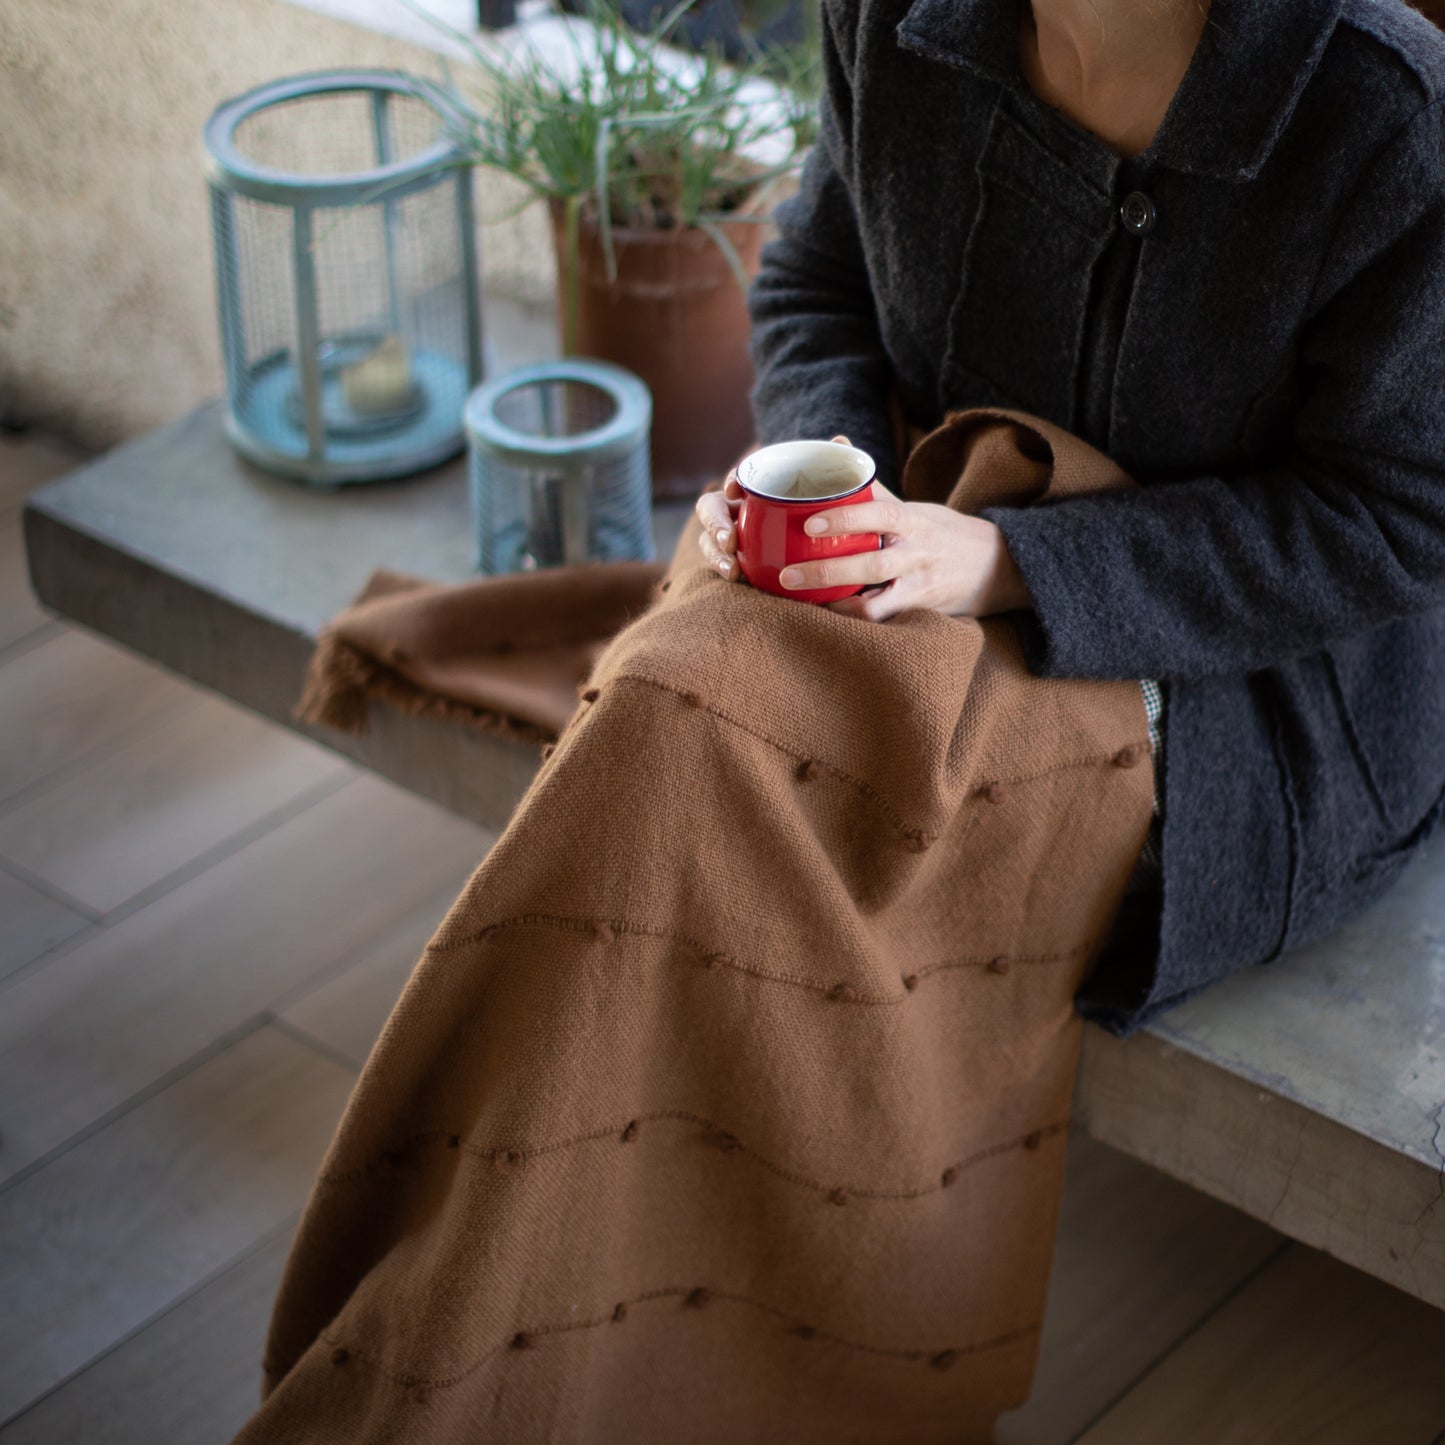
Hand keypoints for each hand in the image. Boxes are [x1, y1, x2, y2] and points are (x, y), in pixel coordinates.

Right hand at [696, 434, 857, 582]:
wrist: (832, 556)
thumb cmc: (826, 515)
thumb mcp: (834, 495)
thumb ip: (835, 469)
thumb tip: (840, 440)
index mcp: (758, 490)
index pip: (738, 478)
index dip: (733, 480)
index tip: (735, 489)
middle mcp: (739, 511)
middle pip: (712, 510)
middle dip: (714, 522)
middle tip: (729, 539)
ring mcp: (733, 539)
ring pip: (710, 541)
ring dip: (715, 552)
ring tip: (732, 568)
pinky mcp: (737, 564)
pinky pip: (723, 565)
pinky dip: (725, 569)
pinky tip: (736, 577)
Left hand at [779, 484, 1033, 622]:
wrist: (999, 567)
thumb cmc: (942, 533)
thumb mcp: (914, 507)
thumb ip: (872, 486)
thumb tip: (837, 444)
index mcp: (913, 521)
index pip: (881, 514)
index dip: (846, 519)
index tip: (810, 522)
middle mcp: (918, 554)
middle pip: (872, 565)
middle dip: (827, 571)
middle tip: (788, 573)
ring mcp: (920, 586)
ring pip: (877, 602)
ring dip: (837, 605)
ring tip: (802, 601)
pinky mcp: (921, 611)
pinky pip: (885, 620)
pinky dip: (856, 620)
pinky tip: (830, 615)